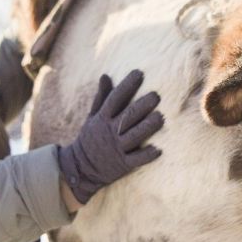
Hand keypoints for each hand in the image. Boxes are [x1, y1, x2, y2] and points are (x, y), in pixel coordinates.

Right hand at [57, 70, 163, 204]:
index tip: (139, 73)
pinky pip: (136, 159)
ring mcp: (116, 148)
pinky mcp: (122, 164)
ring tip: (160, 117)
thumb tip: (105, 76)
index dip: (127, 85)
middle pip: (127, 116)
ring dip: (147, 127)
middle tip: (156, 96)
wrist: (81, 168)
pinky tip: (158, 150)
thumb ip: (101, 97)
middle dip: (142, 106)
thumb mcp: (92, 117)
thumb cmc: (91, 137)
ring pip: (134, 136)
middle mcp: (110, 132)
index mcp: (102, 118)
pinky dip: (146, 155)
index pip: (115, 98)